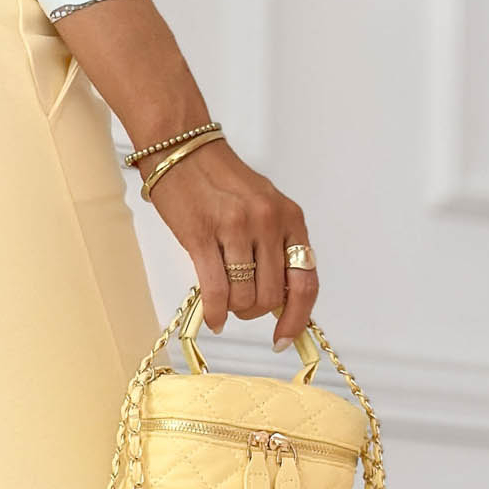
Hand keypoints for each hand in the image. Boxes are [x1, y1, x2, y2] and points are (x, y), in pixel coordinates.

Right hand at [146, 138, 318, 348]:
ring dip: (233, 309)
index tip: (286, 338)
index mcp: (290, 218)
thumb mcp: (264, 208)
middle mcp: (268, 222)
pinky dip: (215, 313)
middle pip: (272, 296)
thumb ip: (276, 248)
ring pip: (243, 297)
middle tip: (242, 307)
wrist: (182, 150)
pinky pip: (216, 291)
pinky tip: (212, 318)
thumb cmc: (220, 181)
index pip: (306, 281)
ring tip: (224, 300)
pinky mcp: (202, 235)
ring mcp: (236, 228)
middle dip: (256, 312)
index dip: (298, 318)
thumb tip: (280, 300)